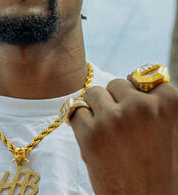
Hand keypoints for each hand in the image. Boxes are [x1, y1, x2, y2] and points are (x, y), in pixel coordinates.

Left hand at [70, 77, 177, 194]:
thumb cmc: (163, 170)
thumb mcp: (172, 129)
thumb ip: (158, 102)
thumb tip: (136, 78)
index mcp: (170, 102)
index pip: (144, 76)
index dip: (137, 92)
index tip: (136, 108)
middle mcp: (142, 106)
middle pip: (116, 83)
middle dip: (116, 100)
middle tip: (122, 126)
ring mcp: (115, 119)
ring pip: (94, 93)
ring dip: (97, 108)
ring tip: (107, 132)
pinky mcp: (92, 135)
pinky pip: (76, 111)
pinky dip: (81, 122)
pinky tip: (93, 138)